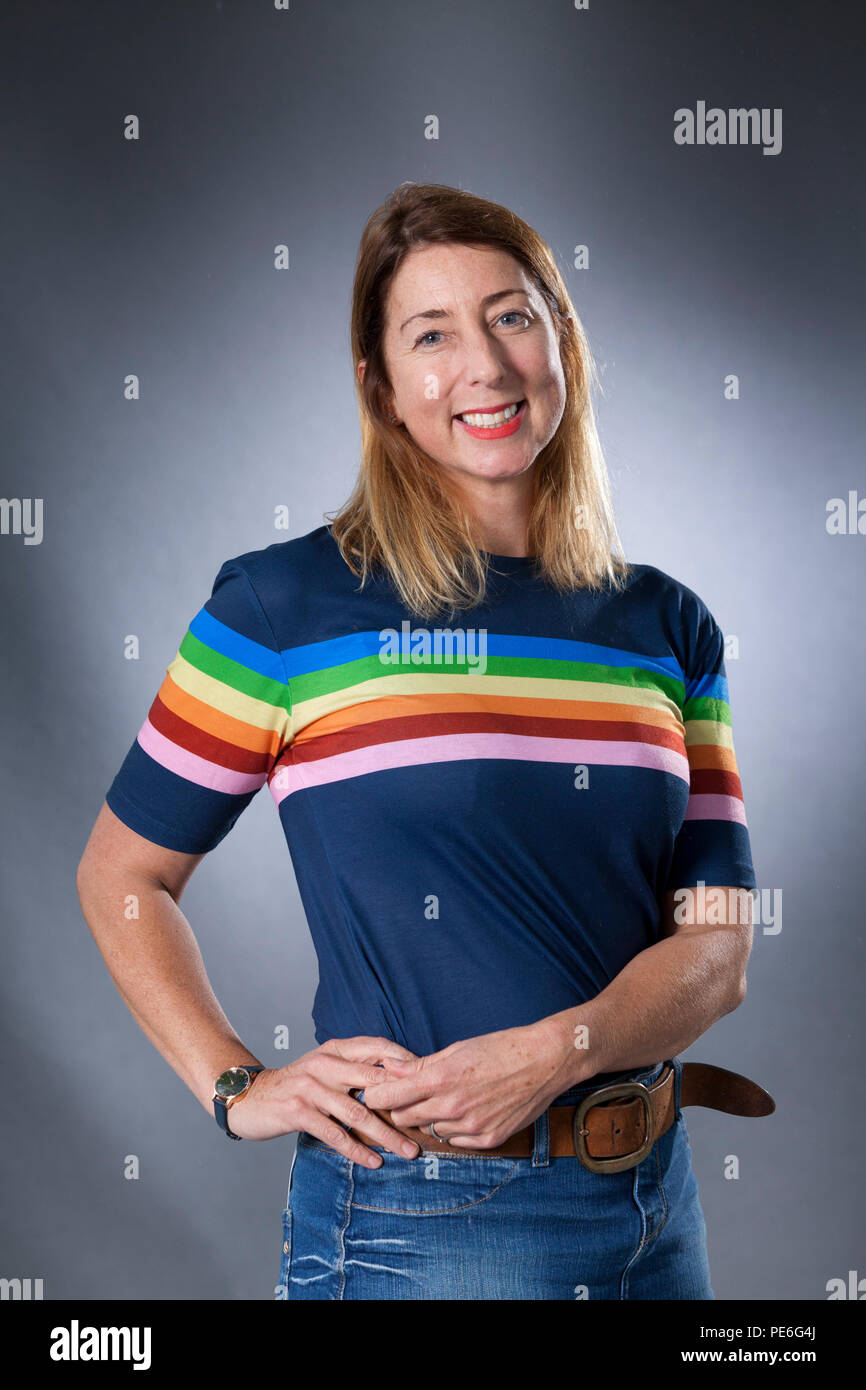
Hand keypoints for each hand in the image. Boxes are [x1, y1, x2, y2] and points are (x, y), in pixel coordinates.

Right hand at [225, 1037, 423, 1166]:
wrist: (250, 1097)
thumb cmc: (297, 1085)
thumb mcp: (324, 1067)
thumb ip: (354, 1068)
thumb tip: (399, 1078)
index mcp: (335, 1049)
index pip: (377, 1047)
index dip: (404, 1061)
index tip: (430, 1080)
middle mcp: (325, 1064)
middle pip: (375, 1081)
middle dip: (405, 1103)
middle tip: (430, 1122)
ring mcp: (311, 1087)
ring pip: (358, 1113)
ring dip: (387, 1134)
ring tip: (409, 1151)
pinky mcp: (299, 1111)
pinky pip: (334, 1133)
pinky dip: (356, 1149)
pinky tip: (374, 1161)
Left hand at [360, 1021, 573, 1148]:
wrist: (545, 1061)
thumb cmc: (501, 1048)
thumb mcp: (457, 1049)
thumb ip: (420, 1065)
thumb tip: (388, 1068)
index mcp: (442, 1079)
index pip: (389, 1098)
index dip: (377, 1096)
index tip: (376, 1092)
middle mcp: (453, 1107)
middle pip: (404, 1119)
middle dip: (402, 1108)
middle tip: (411, 1095)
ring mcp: (472, 1127)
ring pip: (430, 1131)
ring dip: (430, 1118)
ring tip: (446, 1100)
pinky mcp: (489, 1139)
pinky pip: (456, 1141)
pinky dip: (454, 1129)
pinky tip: (466, 1111)